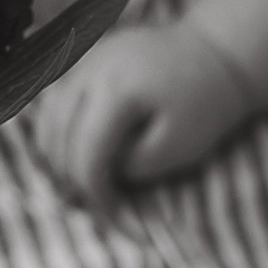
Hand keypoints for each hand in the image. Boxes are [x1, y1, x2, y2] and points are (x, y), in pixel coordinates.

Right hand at [31, 19, 253, 199]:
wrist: (218, 51)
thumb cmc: (206, 103)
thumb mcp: (179, 146)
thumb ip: (133, 166)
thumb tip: (98, 177)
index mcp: (117, 88)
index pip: (87, 153)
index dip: (95, 192)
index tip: (115, 216)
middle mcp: (93, 68)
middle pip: (59, 135)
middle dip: (73, 178)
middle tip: (95, 206)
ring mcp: (87, 59)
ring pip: (48, 116)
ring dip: (57, 155)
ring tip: (79, 186)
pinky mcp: (88, 59)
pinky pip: (57, 98)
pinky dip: (59, 130)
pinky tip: (74, 155)